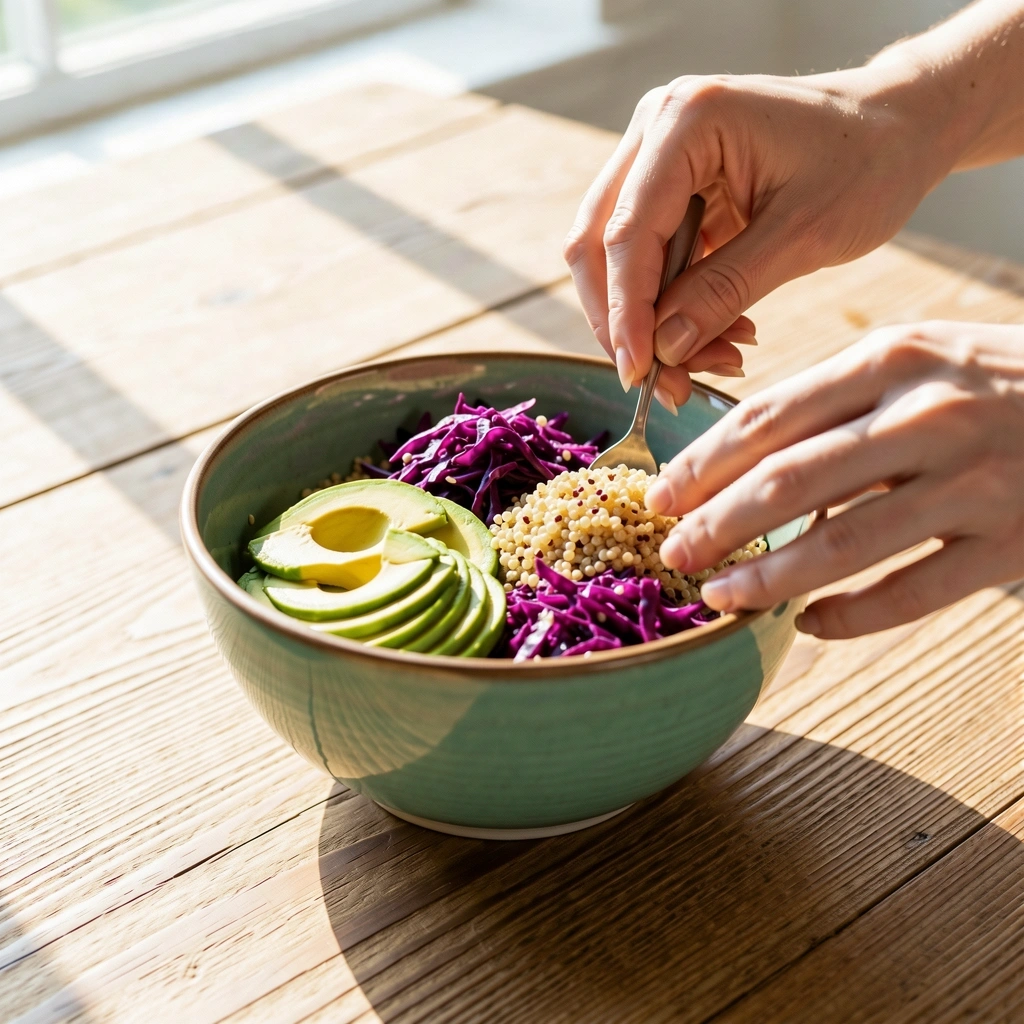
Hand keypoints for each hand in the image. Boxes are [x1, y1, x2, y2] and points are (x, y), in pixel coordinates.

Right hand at [562, 64, 948, 410]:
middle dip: (625, 321)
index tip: (640, 375)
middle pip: (598, 244)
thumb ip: (724, 292)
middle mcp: (656, 129)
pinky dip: (673, 306)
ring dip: (651, 320)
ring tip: (717, 359)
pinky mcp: (669, 188)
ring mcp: (657, 157)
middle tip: (661, 383)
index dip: (626, 313)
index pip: (627, 233)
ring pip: (614, 258)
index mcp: (687, 121)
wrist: (898, 128)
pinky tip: (721, 335)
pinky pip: (648, 260)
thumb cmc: (867, 163)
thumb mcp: (803, 236)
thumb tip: (662, 350)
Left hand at [645, 322, 1023, 637]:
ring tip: (722, 598)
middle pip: (789, 481)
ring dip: (768, 579)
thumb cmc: (1004, 381)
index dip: (702, 465)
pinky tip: (809, 626)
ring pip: (842, 545)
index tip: (659, 498)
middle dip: (716, 526)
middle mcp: (929, 414)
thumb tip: (743, 457)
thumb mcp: (923, 359)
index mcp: (894, 358)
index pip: (768, 418)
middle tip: (672, 557)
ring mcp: (975, 481)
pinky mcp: (1013, 542)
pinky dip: (850, 617)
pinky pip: (912, 594)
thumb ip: (840, 399)